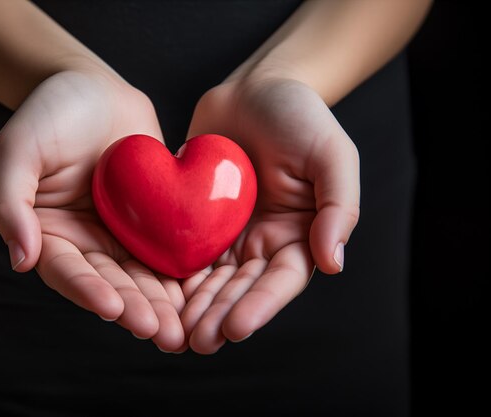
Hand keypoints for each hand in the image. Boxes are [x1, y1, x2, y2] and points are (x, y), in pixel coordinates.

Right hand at [0, 71, 184, 350]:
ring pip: (141, 275)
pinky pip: (166, 248)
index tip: (113, 310)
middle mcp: (85, 241)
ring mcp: (119, 233)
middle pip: (109, 282)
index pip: (67, 271)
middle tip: (160, 333)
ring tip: (182, 327)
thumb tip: (21, 259)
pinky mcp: (150, 220)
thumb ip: (12, 202)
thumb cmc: (48, 113)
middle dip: (134, 309)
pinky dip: (181, 272)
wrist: (93, 87)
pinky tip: (199, 292)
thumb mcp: (17, 150)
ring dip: (160, 303)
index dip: (89, 291)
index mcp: (48, 234)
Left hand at [181, 77, 359, 353]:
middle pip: (240, 288)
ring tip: (174, 333)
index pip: (280, 280)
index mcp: (297, 235)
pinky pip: (182, 249)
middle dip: (220, 316)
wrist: (256, 88)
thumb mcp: (333, 155)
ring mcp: (227, 232)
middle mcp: (261, 242)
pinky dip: (171, 275)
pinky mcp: (196, 217)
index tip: (236, 328)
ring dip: (193, 308)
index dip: (260, 305)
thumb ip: (338, 207)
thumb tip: (334, 263)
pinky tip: (154, 295)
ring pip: (209, 279)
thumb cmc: (301, 116)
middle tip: (197, 342)